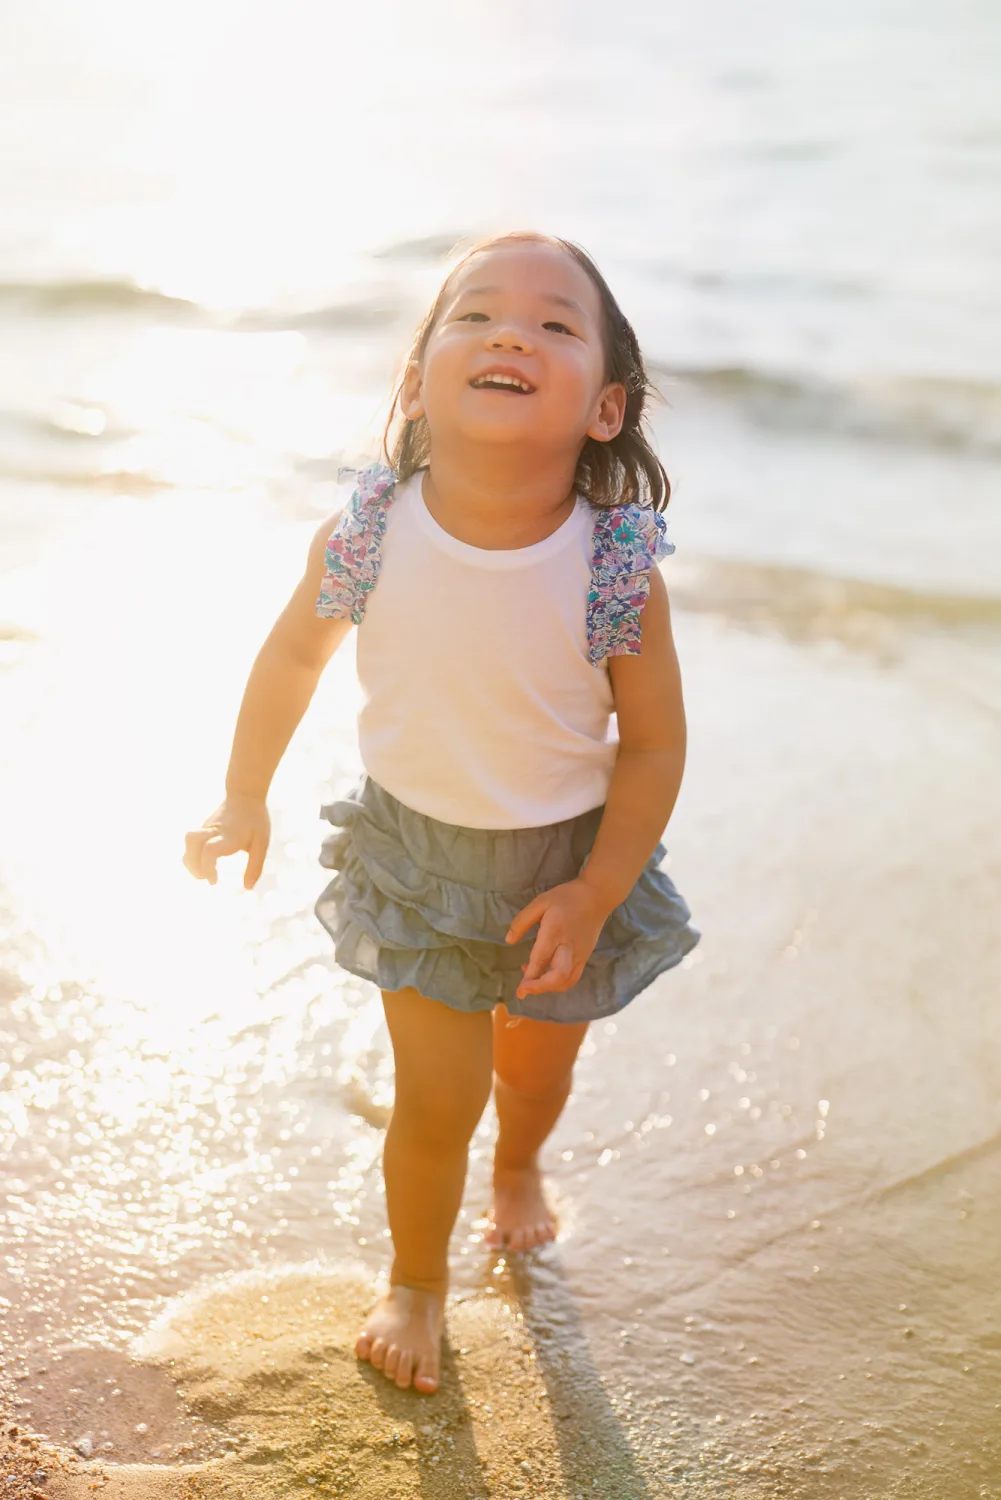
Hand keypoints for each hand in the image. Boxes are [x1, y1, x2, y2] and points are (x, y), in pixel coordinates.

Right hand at [183, 793, 270, 888]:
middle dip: (194, 866)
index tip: (213, 881)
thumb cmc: (255, 821)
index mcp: (230, 835)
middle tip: (208, 878)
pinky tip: (203, 865)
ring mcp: (206, 827)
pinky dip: (192, 857)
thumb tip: (247, 888)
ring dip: (190, 862)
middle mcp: (214, 830)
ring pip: (188, 841)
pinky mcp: (203, 828)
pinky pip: (190, 843)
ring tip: (203, 874)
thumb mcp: (261, 844)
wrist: (245, 796)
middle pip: (192, 842)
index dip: (207, 868)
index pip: (210, 850)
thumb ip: (255, 866)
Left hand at [505, 878, 610, 998]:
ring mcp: (580, 954)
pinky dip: (559, 983)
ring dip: (549, 987)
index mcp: (555, 932)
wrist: (597, 896)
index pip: (541, 960)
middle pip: (558, 976)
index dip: (530, 978)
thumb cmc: (567, 897)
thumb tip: (509, 941)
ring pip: (567, 980)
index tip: (519, 990)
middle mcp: (569, 947)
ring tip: (532, 982)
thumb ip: (522, 921)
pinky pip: (573, 977)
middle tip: (524, 991)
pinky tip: (547, 975)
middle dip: (540, 988)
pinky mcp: (585, 956)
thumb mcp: (541, 902)